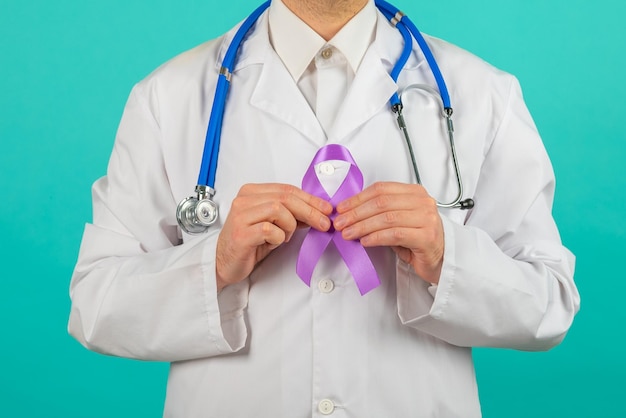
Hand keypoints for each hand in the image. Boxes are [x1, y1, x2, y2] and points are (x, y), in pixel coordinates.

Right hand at [216, 183, 332, 290]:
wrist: (224, 262)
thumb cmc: (249, 242)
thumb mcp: (273, 224)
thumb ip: (291, 214)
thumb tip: (318, 211)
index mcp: (252, 192)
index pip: (287, 189)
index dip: (310, 199)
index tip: (327, 209)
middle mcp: (244, 200)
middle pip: (285, 198)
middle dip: (310, 211)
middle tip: (324, 223)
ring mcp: (240, 216)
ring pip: (279, 210)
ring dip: (289, 226)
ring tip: (284, 237)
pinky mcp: (241, 233)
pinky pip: (270, 230)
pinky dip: (278, 238)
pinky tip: (272, 243)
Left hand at [333, 182, 443, 283]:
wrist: (441, 259)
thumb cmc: (417, 240)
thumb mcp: (398, 220)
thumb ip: (380, 212)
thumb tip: (349, 212)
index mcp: (414, 192)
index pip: (381, 189)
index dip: (358, 198)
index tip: (342, 208)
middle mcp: (422, 202)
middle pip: (381, 203)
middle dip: (356, 213)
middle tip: (340, 223)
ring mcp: (427, 218)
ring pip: (387, 218)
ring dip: (363, 226)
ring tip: (348, 234)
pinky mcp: (427, 237)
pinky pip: (395, 234)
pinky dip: (376, 237)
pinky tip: (365, 241)